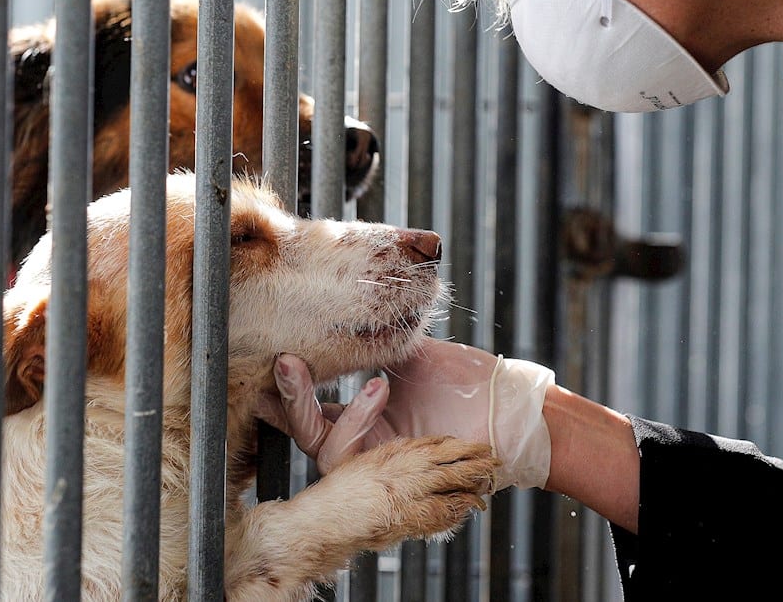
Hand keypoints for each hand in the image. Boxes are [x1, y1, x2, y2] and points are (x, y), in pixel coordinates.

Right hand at [254, 336, 554, 489]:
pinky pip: (349, 456)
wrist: (509, 410)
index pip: (315, 409)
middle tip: (283, 363)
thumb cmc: (470, 384)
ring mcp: (376, 461)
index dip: (290, 389)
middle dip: (289, 400)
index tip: (272, 358)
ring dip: (326, 409)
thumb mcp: (416, 356)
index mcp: (367, 418)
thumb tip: (348, 310)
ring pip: (322, 449)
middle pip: (306, 433)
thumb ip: (381, 339)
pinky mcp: (390, 472)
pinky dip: (358, 419)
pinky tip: (379, 388)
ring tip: (359, 374)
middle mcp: (366, 443)